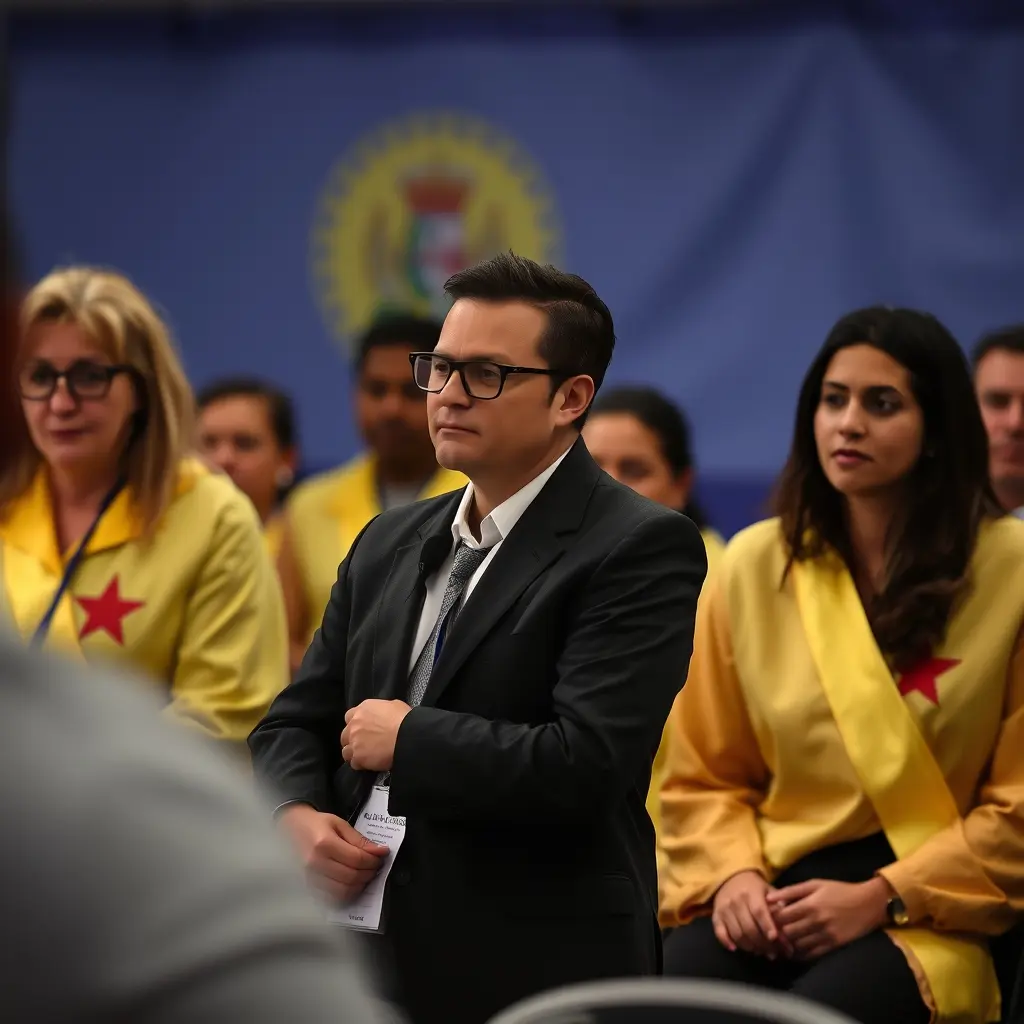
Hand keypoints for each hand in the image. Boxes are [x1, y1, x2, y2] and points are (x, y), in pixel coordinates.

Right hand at [279, 803, 388, 903]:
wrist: (289, 829)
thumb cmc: (314, 825)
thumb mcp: (339, 824)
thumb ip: (359, 840)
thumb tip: (379, 851)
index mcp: (324, 844)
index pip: (357, 859)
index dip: (374, 860)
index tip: (382, 855)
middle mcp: (315, 864)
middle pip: (352, 877)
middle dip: (369, 873)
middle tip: (375, 865)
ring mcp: (309, 879)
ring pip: (343, 891)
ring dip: (360, 885)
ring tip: (365, 874)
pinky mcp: (307, 888)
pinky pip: (332, 898)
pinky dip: (346, 894)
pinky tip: (351, 884)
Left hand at [341, 699, 411, 771]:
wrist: (407, 736)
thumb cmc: (404, 719)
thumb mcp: (394, 705)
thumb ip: (382, 710)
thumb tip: (384, 715)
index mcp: (363, 709)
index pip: (349, 716)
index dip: (355, 724)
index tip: (362, 729)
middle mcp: (355, 724)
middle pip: (345, 735)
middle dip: (353, 739)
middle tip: (364, 744)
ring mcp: (354, 741)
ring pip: (346, 751)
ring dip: (354, 753)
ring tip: (365, 756)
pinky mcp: (358, 756)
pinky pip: (354, 763)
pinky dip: (360, 764)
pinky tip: (369, 764)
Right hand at [712, 870, 792, 958]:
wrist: (731, 877)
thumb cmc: (755, 887)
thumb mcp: (769, 890)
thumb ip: (779, 905)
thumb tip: (789, 922)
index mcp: (751, 892)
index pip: (759, 911)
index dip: (767, 925)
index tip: (775, 938)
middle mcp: (736, 900)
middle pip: (749, 927)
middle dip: (762, 944)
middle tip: (773, 953)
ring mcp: (724, 909)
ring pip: (736, 934)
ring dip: (749, 947)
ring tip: (760, 952)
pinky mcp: (716, 916)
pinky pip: (719, 932)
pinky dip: (726, 942)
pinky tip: (735, 949)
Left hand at [767, 877, 890, 959]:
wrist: (868, 903)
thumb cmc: (839, 890)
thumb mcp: (814, 884)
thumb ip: (791, 891)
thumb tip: (769, 897)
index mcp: (809, 904)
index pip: (782, 916)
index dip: (771, 918)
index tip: (767, 918)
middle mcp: (816, 921)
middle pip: (788, 932)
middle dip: (777, 933)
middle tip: (770, 933)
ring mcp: (826, 935)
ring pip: (799, 945)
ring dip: (788, 945)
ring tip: (780, 942)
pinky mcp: (834, 945)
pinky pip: (813, 954)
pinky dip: (801, 954)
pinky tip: (795, 951)